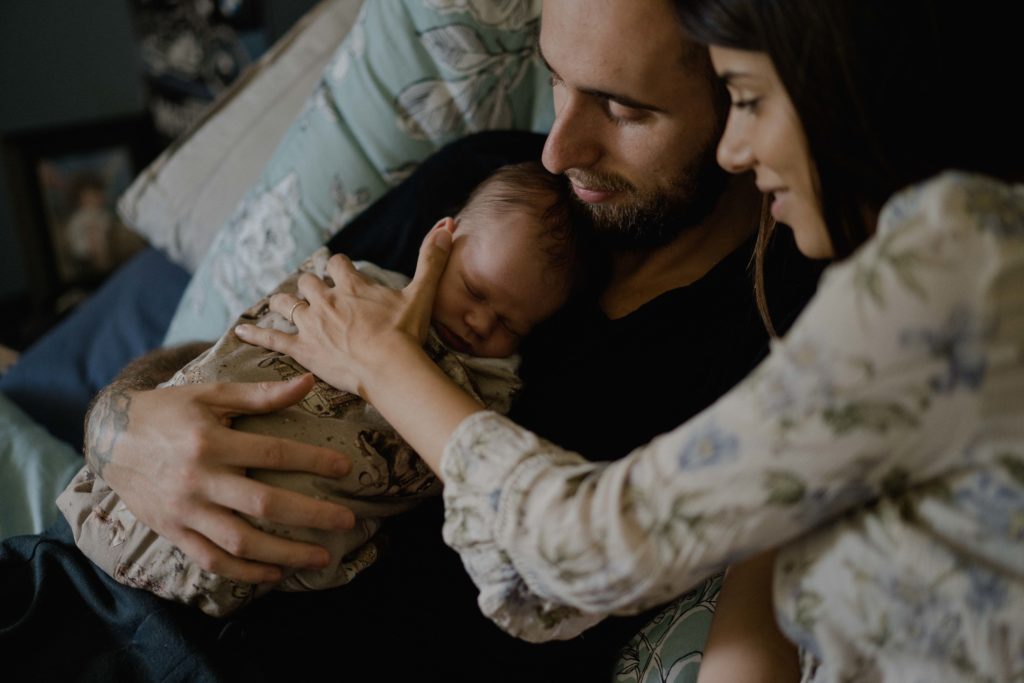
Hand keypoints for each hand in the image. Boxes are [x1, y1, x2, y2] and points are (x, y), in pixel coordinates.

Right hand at [85, 375, 355, 583]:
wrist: (110, 439)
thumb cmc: (168, 411)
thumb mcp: (210, 395)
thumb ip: (260, 394)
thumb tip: (309, 382)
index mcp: (210, 443)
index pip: (272, 453)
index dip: (312, 461)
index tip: (345, 468)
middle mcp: (198, 481)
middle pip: (263, 505)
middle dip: (310, 515)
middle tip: (347, 522)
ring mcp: (185, 512)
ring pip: (241, 542)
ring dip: (285, 554)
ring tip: (321, 558)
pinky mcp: (173, 533)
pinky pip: (212, 561)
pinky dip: (245, 573)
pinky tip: (275, 574)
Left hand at [235, 218, 453, 398]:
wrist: (390, 368)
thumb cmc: (406, 333)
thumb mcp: (422, 293)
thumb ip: (432, 259)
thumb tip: (448, 224)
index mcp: (351, 285)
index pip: (337, 263)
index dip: (338, 266)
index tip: (341, 270)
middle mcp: (326, 300)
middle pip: (307, 283)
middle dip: (309, 285)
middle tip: (313, 292)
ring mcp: (311, 325)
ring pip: (286, 305)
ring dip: (282, 303)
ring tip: (278, 304)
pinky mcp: (302, 350)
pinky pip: (272, 340)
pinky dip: (255, 334)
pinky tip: (240, 330)